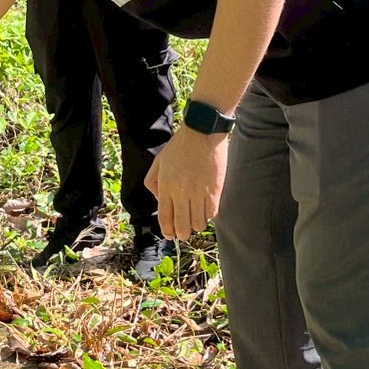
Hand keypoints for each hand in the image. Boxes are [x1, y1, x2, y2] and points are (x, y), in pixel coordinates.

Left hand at [144, 125, 229, 240]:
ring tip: (196, 222)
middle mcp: (181, 193)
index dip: (167, 231)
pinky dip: (209, 216)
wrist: (202, 132)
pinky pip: (212, 213)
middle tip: (184, 234)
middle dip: (182, 234)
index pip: (165, 217)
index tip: (171, 236)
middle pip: (182, 225)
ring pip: (198, 223)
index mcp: (166, 186)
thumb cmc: (180, 145)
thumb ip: (153, 182)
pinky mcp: (215, 191)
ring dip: (197, 226)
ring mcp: (199, 193)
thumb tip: (159, 199)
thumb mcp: (159, 161)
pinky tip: (207, 210)